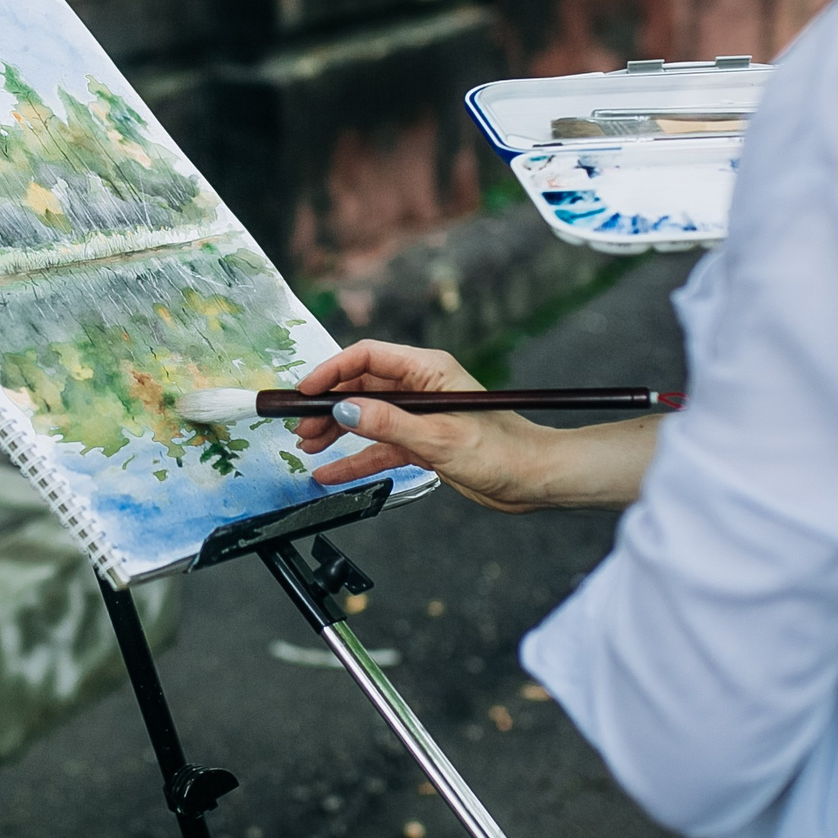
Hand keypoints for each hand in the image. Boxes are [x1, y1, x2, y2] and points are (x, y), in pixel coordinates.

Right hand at [292, 339, 564, 513]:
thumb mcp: (440, 438)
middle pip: (361, 387)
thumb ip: (388, 424)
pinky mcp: (422, 442)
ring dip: (336, 431)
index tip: (305, 391)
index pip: (367, 357)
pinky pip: (379, 446)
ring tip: (308, 447)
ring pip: (365, 417)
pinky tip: (330, 471)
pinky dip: (355, 458)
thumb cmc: (503, 451)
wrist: (535, 479)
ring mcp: (419, 415)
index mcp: (427, 370)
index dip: (332, 371)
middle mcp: (420, 387)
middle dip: (327, 405)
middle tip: (301, 427)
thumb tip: (342, 410)